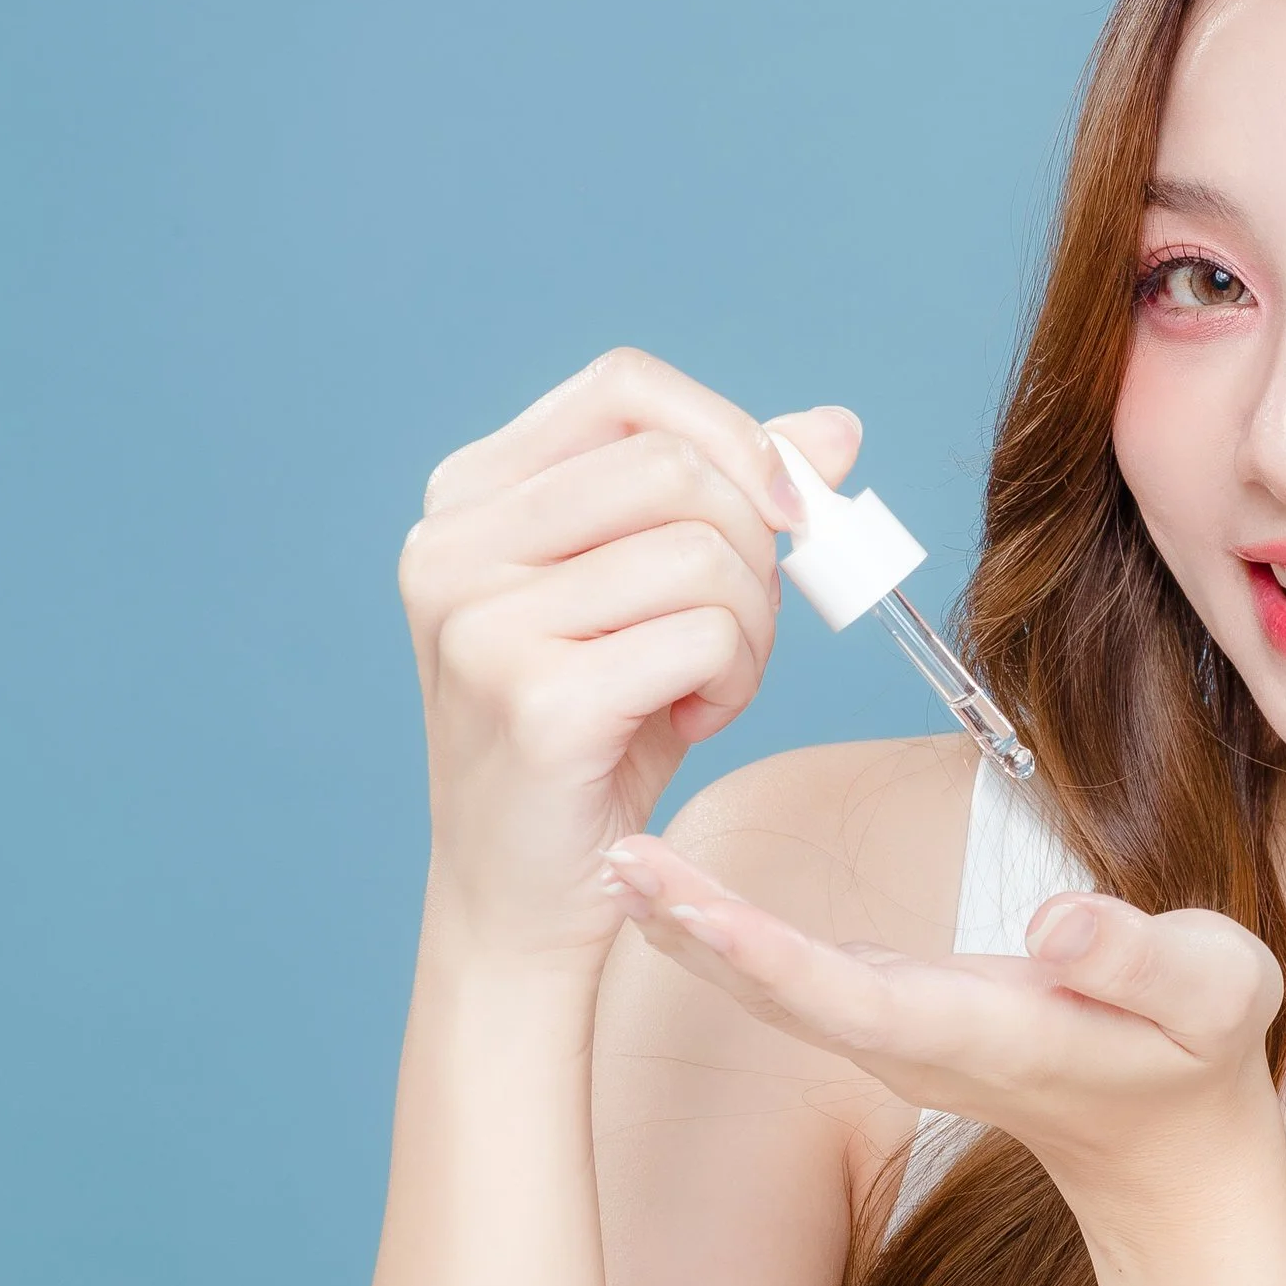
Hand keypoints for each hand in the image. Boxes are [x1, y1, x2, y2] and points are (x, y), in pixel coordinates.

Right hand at [400, 347, 854, 962]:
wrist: (525, 897)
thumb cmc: (599, 738)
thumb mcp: (660, 596)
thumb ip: (733, 500)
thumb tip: (834, 430)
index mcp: (467, 497)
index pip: (625, 387)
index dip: (733, 433)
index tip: (788, 508)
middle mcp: (451, 546)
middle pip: (679, 469)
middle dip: (754, 549)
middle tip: (740, 630)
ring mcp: (480, 622)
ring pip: (705, 554)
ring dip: (751, 630)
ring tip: (708, 685)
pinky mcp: (532, 700)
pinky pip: (705, 637)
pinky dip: (734, 683)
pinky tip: (690, 723)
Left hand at [601, 831, 1285, 1229]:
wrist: (1171, 1156)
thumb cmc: (1197, 1059)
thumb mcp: (1214, 994)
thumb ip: (1142, 959)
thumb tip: (1057, 922)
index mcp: (974, 1029)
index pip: (844, 989)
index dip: (756, 946)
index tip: (680, 899)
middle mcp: (911, 1038)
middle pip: (777, 986)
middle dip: (691, 926)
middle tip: (608, 854)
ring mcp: (895, 1033)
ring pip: (770, 982)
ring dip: (691, 927)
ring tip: (617, 860)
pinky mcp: (892, 1016)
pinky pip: (787, 974)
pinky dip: (725, 933)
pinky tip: (676, 896)